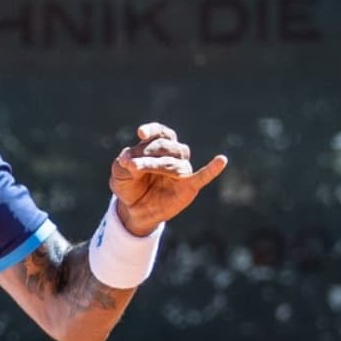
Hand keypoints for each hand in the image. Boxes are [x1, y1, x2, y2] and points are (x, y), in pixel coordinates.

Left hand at [110, 122, 227, 236]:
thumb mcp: (120, 173)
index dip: (152, 130)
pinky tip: (221, 160)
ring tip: (137, 168)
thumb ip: (125, 164)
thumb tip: (130, 160)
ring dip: (157, 163)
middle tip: (130, 164)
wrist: (134, 210)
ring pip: (176, 161)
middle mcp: (173, 155)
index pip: (161, 132)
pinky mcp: (189, 186)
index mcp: (158, 146)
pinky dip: (212, 169)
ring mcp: (182, 171)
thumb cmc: (129, 185)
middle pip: (166, 147)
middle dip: (147, 153)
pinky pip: (203, 176)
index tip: (141, 133)